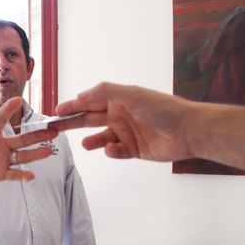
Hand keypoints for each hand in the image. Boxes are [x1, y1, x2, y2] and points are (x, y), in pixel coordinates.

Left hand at [0, 97, 57, 206]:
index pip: (2, 119)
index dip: (9, 110)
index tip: (18, 100)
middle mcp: (0, 145)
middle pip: (21, 139)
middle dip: (37, 135)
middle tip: (52, 130)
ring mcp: (2, 159)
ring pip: (22, 156)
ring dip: (35, 154)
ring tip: (48, 151)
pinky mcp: (0, 173)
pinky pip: (13, 174)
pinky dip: (22, 175)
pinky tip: (31, 176)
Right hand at [52, 82, 195, 161]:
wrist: (189, 131)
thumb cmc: (164, 109)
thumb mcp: (131, 95)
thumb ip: (104, 92)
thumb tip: (81, 95)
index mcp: (118, 100)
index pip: (89, 102)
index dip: (72, 106)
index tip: (56, 111)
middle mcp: (120, 115)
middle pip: (89, 119)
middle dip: (72, 123)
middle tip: (55, 127)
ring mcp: (126, 133)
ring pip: (100, 138)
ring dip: (92, 141)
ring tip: (87, 144)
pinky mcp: (134, 149)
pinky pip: (115, 152)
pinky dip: (111, 152)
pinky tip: (114, 149)